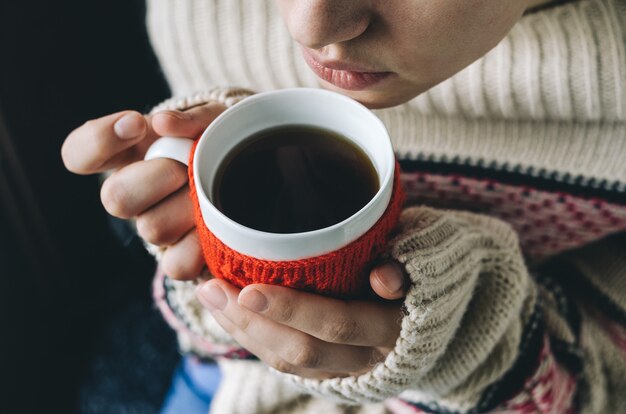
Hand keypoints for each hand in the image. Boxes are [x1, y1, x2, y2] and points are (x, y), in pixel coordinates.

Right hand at [61, 103, 225, 278]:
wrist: (254, 177)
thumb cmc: (223, 143)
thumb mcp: (216, 121)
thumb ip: (192, 118)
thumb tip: (161, 123)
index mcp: (129, 156)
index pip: (79, 154)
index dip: (100, 140)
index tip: (136, 123)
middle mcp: (133, 195)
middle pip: (115, 198)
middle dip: (158, 177)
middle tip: (187, 167)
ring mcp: (154, 227)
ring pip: (153, 228)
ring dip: (188, 207)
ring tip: (214, 192)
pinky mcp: (180, 258)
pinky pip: (177, 265)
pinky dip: (201, 245)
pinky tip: (217, 226)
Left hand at [195, 262, 406, 378]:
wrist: (430, 317)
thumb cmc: (421, 271)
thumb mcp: (425, 259)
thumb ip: (405, 264)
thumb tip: (384, 277)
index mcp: (394, 328)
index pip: (337, 322)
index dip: (292, 309)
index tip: (248, 288)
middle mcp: (369, 356)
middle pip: (302, 349)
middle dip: (251, 321)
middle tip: (211, 287)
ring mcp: (348, 370)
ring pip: (288, 361)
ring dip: (243, 331)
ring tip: (210, 296)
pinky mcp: (331, 373)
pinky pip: (286, 365)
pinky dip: (254, 338)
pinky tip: (229, 314)